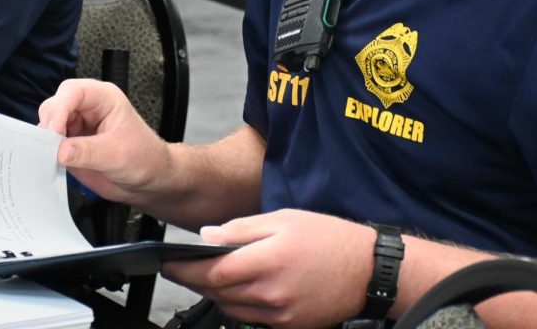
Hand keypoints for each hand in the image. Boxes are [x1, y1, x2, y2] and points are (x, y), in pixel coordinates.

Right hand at [38, 79, 169, 203]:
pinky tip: (51, 162)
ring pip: (48, 124)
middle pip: (55, 105)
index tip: (54, 133)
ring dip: (46, 140)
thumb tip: (60, 151)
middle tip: (49, 147)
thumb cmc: (144, 158)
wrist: (149, 179)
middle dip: (49, 125)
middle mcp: (87, 107)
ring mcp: (77, 125)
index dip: (59, 109)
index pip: (72, 92)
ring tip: (50, 158)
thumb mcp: (117, 155)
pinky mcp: (70, 143)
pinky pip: (50, 143)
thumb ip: (87, 152)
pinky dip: (46, 152)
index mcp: (103, 97)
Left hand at [164, 210, 374, 328]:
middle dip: (195, 281)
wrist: (368, 270)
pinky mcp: (288, 325)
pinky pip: (252, 318)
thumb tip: (208, 235)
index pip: (212, 272)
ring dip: (215, 293)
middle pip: (217, 292)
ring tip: (211, 276)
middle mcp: (270, 293)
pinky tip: (241, 288)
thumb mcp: (284, 219)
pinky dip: (238, 304)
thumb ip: (242, 228)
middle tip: (182, 268)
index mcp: (267, 261)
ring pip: (231, 308)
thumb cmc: (329, 238)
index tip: (169, 263)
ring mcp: (279, 314)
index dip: (185, 269)